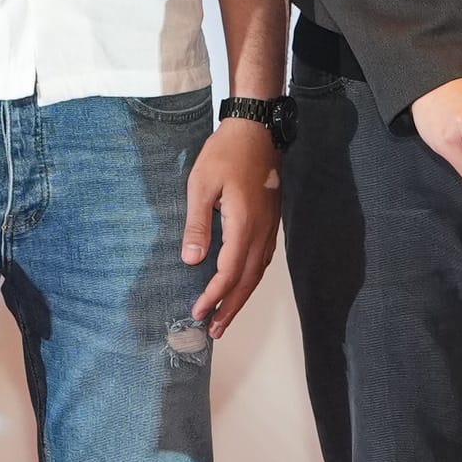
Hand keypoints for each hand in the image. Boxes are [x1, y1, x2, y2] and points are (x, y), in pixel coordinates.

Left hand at [184, 114, 281, 331]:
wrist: (256, 131)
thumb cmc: (225, 154)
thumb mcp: (201, 185)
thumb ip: (197, 224)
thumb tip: (192, 259)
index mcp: (243, 225)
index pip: (229, 272)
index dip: (214, 295)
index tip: (198, 311)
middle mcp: (261, 232)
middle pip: (247, 281)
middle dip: (230, 308)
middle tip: (214, 330)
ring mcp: (269, 228)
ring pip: (257, 273)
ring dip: (242, 298)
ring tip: (225, 317)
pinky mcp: (270, 222)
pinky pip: (263, 260)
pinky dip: (250, 280)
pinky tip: (242, 286)